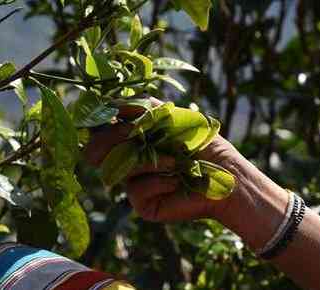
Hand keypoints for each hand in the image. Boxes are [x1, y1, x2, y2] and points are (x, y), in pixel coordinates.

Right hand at [85, 98, 246, 222]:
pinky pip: (136, 190)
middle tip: (133, 133)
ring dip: (148, 160)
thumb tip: (111, 103)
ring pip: (118, 169)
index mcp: (132, 141)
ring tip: (175, 160)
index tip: (114, 115)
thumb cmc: (201, 143)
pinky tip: (177, 181)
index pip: (99, 133)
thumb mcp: (172, 117)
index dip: (99, 124)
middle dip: (112, 138)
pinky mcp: (143, 205)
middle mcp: (128, 163)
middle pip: (95, 153)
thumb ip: (142, 107)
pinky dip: (159, 180)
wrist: (224, 174)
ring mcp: (134, 185)